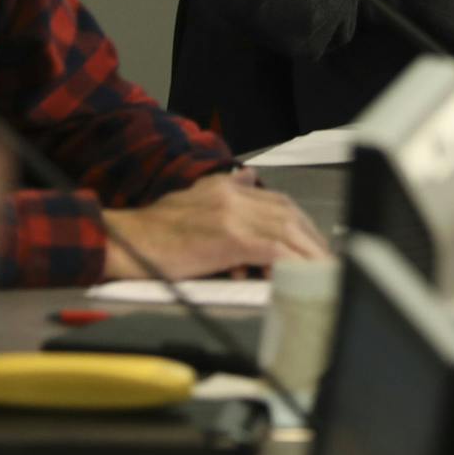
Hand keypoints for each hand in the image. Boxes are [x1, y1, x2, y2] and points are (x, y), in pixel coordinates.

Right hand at [101, 173, 328, 280]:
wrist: (127, 242)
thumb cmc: (154, 231)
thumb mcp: (192, 197)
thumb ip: (224, 189)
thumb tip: (250, 178)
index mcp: (225, 189)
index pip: (277, 201)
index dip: (301, 223)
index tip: (312, 244)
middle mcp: (231, 196)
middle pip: (288, 214)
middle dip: (311, 239)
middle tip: (325, 262)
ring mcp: (231, 216)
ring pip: (285, 230)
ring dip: (308, 254)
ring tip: (322, 273)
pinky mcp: (228, 239)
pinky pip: (272, 250)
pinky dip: (291, 262)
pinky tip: (300, 276)